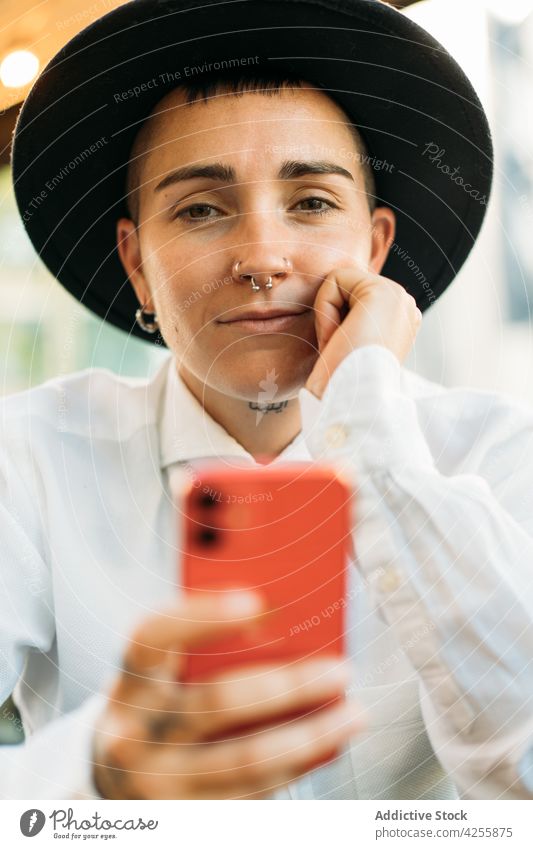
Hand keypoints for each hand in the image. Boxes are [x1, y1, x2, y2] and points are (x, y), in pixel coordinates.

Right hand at [92, 592, 362, 798]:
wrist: (117, 783)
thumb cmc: (158, 709)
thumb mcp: (162, 677)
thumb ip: (202, 649)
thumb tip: (279, 618)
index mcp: (131, 681)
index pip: (153, 636)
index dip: (201, 615)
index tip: (255, 601)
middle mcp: (133, 733)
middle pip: (216, 702)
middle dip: (288, 685)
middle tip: (339, 670)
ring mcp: (156, 784)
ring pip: (245, 759)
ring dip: (308, 736)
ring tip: (351, 715)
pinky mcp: (184, 819)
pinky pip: (250, 796)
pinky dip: (295, 770)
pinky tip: (325, 749)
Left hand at [305, 265, 422, 399]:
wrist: (352, 405)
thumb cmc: (342, 388)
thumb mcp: (349, 349)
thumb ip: (351, 322)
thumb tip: (338, 311)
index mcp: (401, 321)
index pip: (351, 298)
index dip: (336, 324)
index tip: (343, 353)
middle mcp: (406, 307)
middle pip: (345, 286)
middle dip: (332, 317)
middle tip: (341, 351)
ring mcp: (399, 297)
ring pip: (339, 282)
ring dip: (328, 316)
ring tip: (342, 345)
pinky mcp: (382, 292)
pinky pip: (335, 281)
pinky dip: (325, 309)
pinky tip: (338, 336)